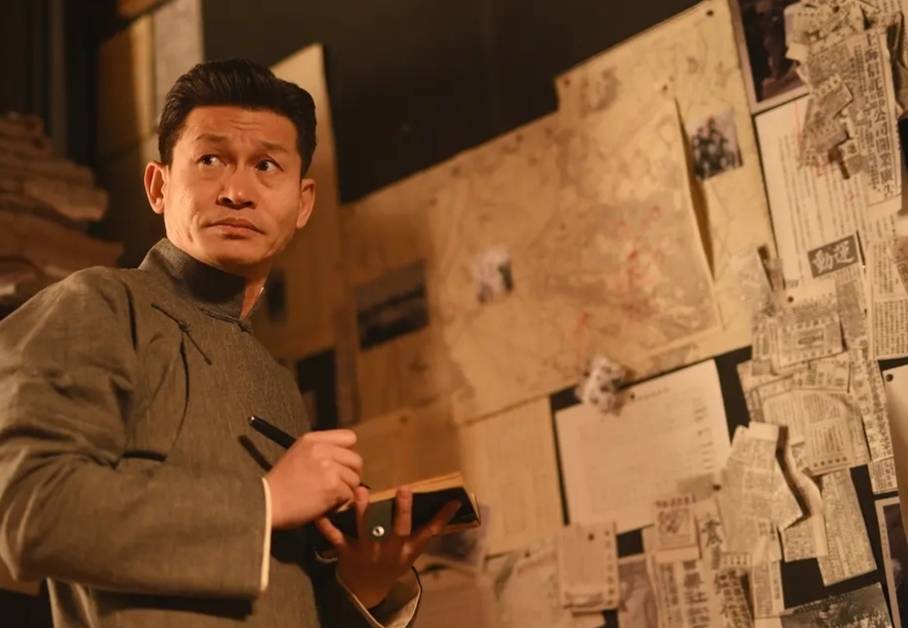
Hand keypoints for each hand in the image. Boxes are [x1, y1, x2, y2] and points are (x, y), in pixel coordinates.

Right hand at [265, 429, 361, 528]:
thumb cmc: (281, 485)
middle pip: (356, 460)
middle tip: (338, 485)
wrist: (267, 503)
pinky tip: (324, 503)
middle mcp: (322, 449)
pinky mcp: (332, 485)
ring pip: (354, 479)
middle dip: (350, 474)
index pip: (349, 437)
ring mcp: (328, 467)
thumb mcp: (298, 455)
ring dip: (344, 490)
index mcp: (313, 439)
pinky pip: (348, 494)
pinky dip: (339, 502)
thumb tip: (344, 458)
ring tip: (327, 495)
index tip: (340, 465)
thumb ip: (320, 451)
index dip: (347, 453)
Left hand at [315, 486, 460, 608]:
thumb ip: (430, 528)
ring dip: (363, 510)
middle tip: (404, 489)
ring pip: (366, 528)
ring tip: (361, 490)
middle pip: (397, 528)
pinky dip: (327, 527)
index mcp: (407, 549)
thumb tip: (455, 503)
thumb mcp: (414, 550)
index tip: (451, 500)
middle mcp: (389, 549)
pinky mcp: (346, 552)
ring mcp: (367, 550)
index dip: (440, 518)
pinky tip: (322, 513)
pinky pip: (336, 538)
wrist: (366, 590)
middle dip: (401, 509)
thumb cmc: (393, 561)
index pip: (427, 532)